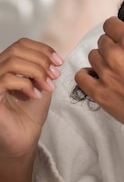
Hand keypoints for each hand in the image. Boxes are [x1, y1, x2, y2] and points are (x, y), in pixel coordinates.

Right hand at [0, 38, 62, 159]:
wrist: (24, 138)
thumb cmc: (30, 112)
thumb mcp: (41, 81)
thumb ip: (43, 65)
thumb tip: (52, 56)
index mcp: (7, 64)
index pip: (21, 44)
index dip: (42, 49)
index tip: (59, 62)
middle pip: (17, 49)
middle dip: (41, 60)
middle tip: (55, 75)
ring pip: (13, 61)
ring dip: (37, 72)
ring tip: (47, 86)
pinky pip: (7, 79)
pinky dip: (27, 85)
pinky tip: (36, 95)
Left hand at [76, 15, 123, 181]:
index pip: (110, 24)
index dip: (115, 30)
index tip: (118, 36)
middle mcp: (115, 54)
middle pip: (102, 41)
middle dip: (110, 47)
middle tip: (122, 59)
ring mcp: (105, 74)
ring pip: (93, 56)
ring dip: (101, 61)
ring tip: (114, 71)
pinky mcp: (98, 93)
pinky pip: (81, 76)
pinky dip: (87, 76)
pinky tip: (97, 78)